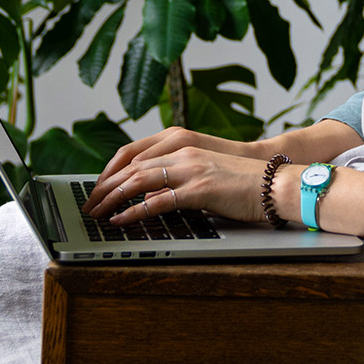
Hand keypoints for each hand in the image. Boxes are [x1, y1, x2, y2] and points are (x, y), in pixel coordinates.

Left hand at [81, 146, 271, 225]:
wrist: (275, 183)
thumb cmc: (242, 181)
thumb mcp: (203, 172)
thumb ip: (177, 178)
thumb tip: (150, 195)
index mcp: (182, 144)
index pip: (133, 154)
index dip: (110, 172)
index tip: (97, 188)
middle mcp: (182, 151)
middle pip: (129, 166)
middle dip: (104, 187)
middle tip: (88, 204)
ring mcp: (190, 169)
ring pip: (138, 180)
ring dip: (112, 198)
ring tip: (97, 213)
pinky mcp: (199, 189)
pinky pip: (157, 201)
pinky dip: (134, 211)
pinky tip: (121, 220)